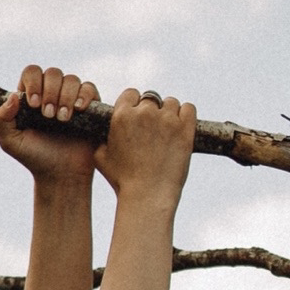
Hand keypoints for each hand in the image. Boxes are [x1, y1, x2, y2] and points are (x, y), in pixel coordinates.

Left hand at [0, 65, 98, 188]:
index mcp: (32, 96)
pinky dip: (84, 95)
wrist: (61, 175)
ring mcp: (72, 98)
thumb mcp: (10, 141)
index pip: (32, 72)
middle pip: (53, 73)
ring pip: (72, 79)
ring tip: (62, 120)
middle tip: (48, 116)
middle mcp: (52, 93)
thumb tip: (13, 95)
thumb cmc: (35, 158)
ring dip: (66, 97)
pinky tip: (78, 110)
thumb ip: (2, 118)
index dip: (33, 82)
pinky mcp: (90, 107)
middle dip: (50, 92)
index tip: (33, 105)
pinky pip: (89, 88)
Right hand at [97, 88, 195, 211]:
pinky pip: (188, 108)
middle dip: (151, 110)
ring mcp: (166, 119)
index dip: (134, 104)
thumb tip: (103, 132)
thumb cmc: (123, 181)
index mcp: (122, 116)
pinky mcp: (185, 129)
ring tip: (167, 130)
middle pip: (151, 98)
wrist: (148, 196)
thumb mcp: (100, 158)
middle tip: (153, 128)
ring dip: (169, 113)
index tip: (137, 116)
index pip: (130, 94)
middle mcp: (144, 112)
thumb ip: (101, 138)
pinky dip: (186, 115)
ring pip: (171, 102)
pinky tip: (182, 126)